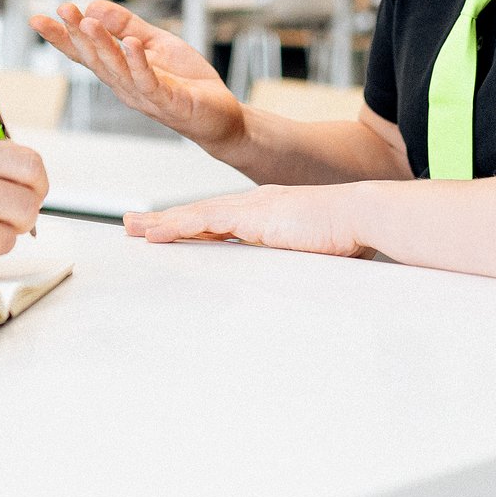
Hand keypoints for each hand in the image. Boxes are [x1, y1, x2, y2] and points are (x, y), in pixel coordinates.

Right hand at [29, 0, 244, 150]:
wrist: (219, 114)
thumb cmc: (186, 81)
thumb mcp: (155, 43)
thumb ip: (127, 25)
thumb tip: (95, 5)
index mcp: (119, 71)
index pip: (84, 53)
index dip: (61, 38)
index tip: (38, 19)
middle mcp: (124, 85)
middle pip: (95, 59)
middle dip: (77, 34)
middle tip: (62, 9)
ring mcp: (144, 96)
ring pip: (117, 70)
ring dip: (102, 46)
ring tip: (89, 21)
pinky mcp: (168, 102)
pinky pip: (149, 82)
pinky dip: (138, 64)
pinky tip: (131, 44)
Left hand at [124, 184, 370, 258]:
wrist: (363, 215)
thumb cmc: (348, 236)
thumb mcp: (311, 255)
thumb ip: (292, 264)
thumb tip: (285, 290)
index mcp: (267, 214)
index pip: (219, 221)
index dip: (189, 225)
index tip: (165, 231)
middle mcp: (254, 206)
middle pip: (199, 215)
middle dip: (164, 221)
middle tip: (132, 225)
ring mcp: (252, 208)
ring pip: (195, 215)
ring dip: (161, 223)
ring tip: (133, 228)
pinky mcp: (252, 216)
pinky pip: (204, 220)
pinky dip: (178, 226)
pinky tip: (156, 233)